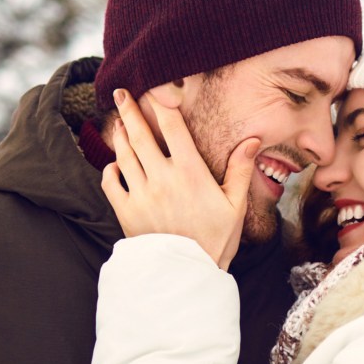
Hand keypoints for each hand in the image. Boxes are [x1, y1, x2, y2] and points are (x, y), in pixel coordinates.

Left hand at [101, 88, 260, 269]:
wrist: (188, 275)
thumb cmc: (216, 240)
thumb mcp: (235, 206)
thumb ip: (241, 170)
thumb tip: (253, 140)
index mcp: (190, 172)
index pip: (172, 126)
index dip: (162, 103)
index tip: (154, 88)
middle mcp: (162, 178)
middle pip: (140, 135)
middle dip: (130, 110)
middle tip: (121, 92)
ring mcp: (141, 194)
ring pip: (124, 155)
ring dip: (119, 135)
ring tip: (118, 122)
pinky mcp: (126, 212)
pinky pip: (110, 183)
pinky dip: (110, 169)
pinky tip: (115, 164)